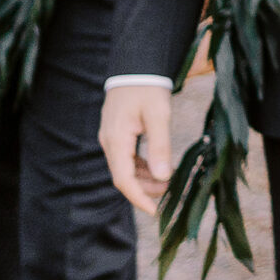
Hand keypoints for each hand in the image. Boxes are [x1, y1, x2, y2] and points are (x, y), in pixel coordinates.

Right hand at [100, 84, 173, 215]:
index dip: (138, 198)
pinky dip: (143, 167)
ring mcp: (113, 139)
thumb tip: (164, 175)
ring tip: (168, 182)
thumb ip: (160, 145)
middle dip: (145, 189)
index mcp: (116, 140)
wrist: (135, 67)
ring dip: (145, 179)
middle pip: (124, 176)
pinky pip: (128, 158)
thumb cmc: (147, 89)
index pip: (123, 179)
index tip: (155, 211)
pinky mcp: (118, 135)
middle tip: (169, 193)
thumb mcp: (158, 115)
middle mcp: (110, 143)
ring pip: (126, 169)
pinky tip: (159, 168)